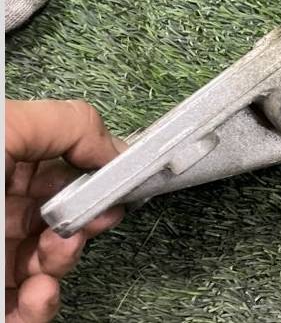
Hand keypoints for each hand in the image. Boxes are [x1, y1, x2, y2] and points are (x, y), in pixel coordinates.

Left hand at [5, 100, 125, 322]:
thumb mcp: (5, 126)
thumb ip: (67, 124)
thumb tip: (114, 147)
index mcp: (1, 164)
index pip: (61, 166)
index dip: (95, 173)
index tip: (120, 181)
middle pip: (63, 215)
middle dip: (87, 220)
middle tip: (91, 218)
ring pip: (52, 263)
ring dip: (66, 262)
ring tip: (57, 255)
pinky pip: (32, 307)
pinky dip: (45, 305)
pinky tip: (39, 292)